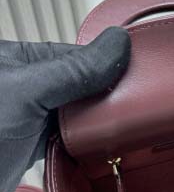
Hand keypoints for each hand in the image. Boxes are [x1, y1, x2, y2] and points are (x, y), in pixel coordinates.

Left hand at [0, 27, 130, 191]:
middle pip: (78, 85)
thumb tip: (118, 43)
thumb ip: (73, 70)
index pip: (74, 55)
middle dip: (104, 98)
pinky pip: (68, 139)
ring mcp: (29, 118)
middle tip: (139, 110)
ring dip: (97, 124)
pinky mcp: (32, 147)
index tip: (138, 78)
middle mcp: (24, 86)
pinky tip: (102, 148)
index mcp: (17, 60)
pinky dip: (85, 145)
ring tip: (126, 130)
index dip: (105, 66)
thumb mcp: (26, 92)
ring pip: (75, 114)